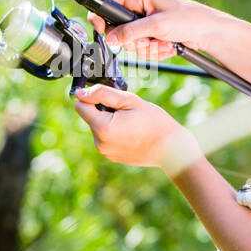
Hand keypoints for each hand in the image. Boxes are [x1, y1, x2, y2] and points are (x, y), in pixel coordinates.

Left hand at [73, 85, 199, 173]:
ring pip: (97, 127)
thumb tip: (80, 93)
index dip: (92, 97)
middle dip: (103, 110)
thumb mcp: (129, 100)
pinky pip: (105, 138)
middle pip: (89, 117)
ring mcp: (105, 152)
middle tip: (126, 112)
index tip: (109, 98)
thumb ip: (102, 93)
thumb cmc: (154, 121)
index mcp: (103, 128)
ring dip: (108, 121)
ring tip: (130, 123)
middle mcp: (100, 143)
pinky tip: (131, 133)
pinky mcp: (111, 156)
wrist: (171, 148)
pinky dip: (114, 132)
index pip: (80, 106)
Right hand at [85, 0, 220, 61]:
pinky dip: (155, 51)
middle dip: (132, 40)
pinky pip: (143, 48)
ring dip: (146, 48)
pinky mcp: (152, 35)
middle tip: (146, 41)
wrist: (209, 32)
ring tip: (164, 43)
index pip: (108, 2)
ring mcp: (145, 23)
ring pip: (130, 42)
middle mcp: (139, 8)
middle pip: (117, 28)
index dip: (101, 16)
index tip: (102, 31)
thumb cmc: (188, 19)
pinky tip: (168, 47)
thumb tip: (110, 38)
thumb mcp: (157, 25)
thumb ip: (131, 31)